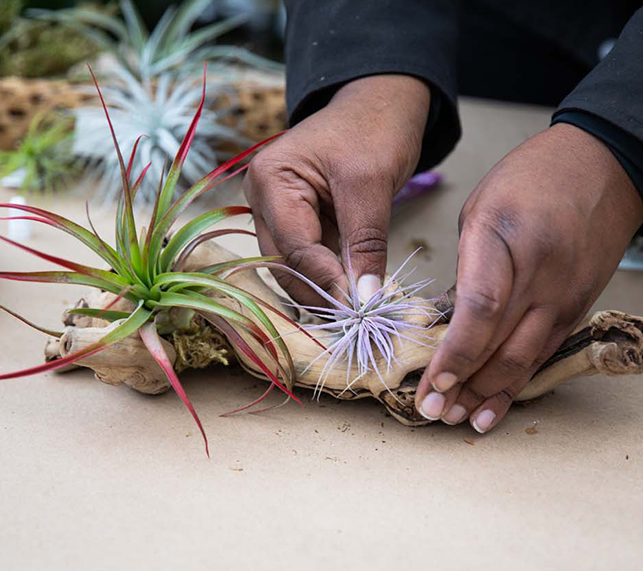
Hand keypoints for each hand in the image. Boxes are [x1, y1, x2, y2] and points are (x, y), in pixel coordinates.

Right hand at [242, 75, 429, 305]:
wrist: (381, 102)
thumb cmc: (374, 128)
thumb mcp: (371, 184)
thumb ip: (366, 243)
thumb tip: (367, 298)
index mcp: (270, 180)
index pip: (293, 247)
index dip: (325, 280)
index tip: (359, 306)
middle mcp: (263, 199)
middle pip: (284, 263)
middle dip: (318, 292)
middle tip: (354, 318)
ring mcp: (278, 212)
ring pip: (294, 267)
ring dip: (323, 289)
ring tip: (355, 310)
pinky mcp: (299, 221)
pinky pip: (310, 258)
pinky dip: (330, 276)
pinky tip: (352, 292)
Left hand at [415, 123, 642, 431]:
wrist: (602, 167)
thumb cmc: (529, 180)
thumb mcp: (478, 211)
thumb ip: (465, 268)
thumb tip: (447, 319)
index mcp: (504, 240)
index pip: (481, 309)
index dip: (456, 352)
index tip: (432, 381)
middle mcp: (540, 275)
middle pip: (500, 345)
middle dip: (462, 386)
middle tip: (431, 412)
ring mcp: (563, 296)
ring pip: (523, 360)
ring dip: (486, 395)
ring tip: (456, 419)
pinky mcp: (576, 307)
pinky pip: (542, 354)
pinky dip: (516, 384)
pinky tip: (494, 406)